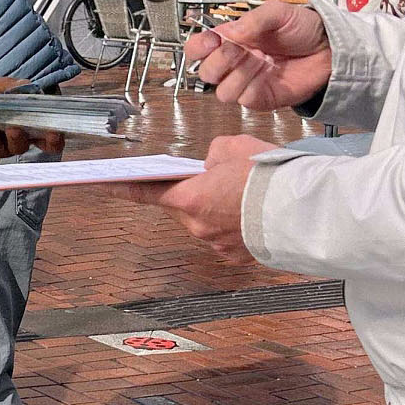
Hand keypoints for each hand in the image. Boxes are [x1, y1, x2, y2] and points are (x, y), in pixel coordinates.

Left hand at [0, 76, 64, 155]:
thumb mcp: (3, 85)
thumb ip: (18, 86)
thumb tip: (30, 87)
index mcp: (34, 121)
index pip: (52, 136)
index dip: (57, 138)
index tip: (56, 133)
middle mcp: (25, 136)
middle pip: (41, 146)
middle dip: (45, 141)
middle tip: (46, 133)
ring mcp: (8, 143)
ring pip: (17, 147)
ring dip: (16, 138)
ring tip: (11, 129)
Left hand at [116, 135, 270, 262]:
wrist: (302, 210)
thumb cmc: (267, 175)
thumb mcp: (233, 147)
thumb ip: (212, 155)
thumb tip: (210, 166)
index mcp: (189, 198)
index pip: (145, 192)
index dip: (121, 187)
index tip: (101, 184)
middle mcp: (197, 227)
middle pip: (184, 205)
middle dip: (196, 191)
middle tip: (221, 176)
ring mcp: (217, 245)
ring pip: (207, 221)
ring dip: (218, 207)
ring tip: (247, 192)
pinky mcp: (237, 257)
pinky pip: (227, 235)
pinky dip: (236, 223)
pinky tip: (254, 211)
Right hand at [184, 1, 331, 109]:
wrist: (329, 49)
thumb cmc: (304, 28)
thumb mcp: (277, 12)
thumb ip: (253, 20)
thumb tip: (231, 32)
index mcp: (232, 38)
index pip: (198, 48)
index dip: (198, 47)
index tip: (212, 40)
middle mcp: (235, 62)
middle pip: (206, 72)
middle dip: (219, 61)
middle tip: (239, 49)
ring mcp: (247, 82)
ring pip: (222, 91)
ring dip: (238, 76)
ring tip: (258, 62)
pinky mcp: (261, 98)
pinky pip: (245, 100)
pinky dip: (253, 88)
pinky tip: (266, 74)